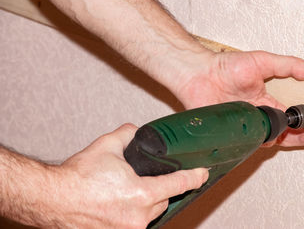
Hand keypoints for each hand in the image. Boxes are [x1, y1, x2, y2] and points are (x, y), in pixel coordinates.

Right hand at [49, 124, 207, 228]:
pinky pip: (136, 223)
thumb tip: (135, 131)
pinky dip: (135, 212)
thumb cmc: (77, 178)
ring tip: (129, 189)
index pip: (179, 184)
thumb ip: (127, 134)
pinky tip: (122, 202)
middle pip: (164, 199)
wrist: (52, 199)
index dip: (194, 177)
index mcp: (141, 194)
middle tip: (150, 177)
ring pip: (151, 213)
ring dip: (148, 201)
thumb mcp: (107, 146)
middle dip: (162, 187)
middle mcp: (138, 217)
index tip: (203, 173)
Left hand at [176, 51, 303, 146]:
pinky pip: (249, 145)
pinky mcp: (232, 134)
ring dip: (288, 139)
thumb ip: (288, 66)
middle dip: (303, 135)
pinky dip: (262, 144)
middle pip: (284, 132)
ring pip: (270, 140)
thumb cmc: (226, 67)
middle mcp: (257, 116)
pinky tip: (275, 140)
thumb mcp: (262, 61)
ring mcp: (245, 127)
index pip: (290, 116)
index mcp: (265, 101)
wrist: (199, 74)